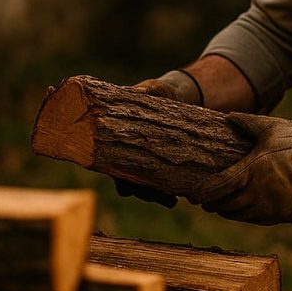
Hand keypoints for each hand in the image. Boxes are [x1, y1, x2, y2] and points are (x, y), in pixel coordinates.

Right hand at [114, 69, 200, 205]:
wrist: (174, 95)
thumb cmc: (156, 91)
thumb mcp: (151, 89)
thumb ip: (145, 91)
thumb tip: (138, 91)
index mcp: (116, 138)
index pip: (112, 162)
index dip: (118, 176)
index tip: (126, 186)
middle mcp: (127, 152)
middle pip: (128, 179)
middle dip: (141, 191)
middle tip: (155, 196)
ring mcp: (143, 159)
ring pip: (144, 184)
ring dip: (155, 195)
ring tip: (171, 201)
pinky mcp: (160, 161)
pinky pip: (161, 180)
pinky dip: (168, 189)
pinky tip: (179, 196)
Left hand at [188, 112, 291, 225]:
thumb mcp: (269, 127)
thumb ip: (245, 122)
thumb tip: (228, 115)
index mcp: (249, 171)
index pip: (217, 189)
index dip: (202, 194)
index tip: (193, 196)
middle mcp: (256, 193)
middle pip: (225, 207)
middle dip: (214, 204)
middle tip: (207, 200)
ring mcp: (270, 206)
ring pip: (240, 216)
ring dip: (229, 211)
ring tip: (224, 204)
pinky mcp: (283, 214)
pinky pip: (258, 220)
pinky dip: (248, 215)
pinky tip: (246, 207)